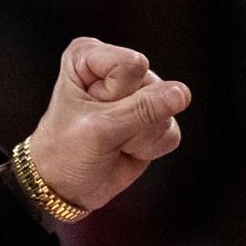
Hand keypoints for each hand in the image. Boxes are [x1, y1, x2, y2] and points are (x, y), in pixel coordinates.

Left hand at [23, 37, 191, 213]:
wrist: (64, 189)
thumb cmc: (64, 154)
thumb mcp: (99, 129)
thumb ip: (143, 109)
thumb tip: (182, 93)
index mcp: (88, 57)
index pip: (131, 64)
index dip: (115, 94)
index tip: (89, 110)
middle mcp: (115, 68)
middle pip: (152, 86)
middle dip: (130, 117)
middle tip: (101, 130)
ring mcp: (137, 93)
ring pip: (167, 109)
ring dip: (139, 136)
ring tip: (112, 141)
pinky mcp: (154, 118)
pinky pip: (171, 131)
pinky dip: (149, 147)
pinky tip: (126, 150)